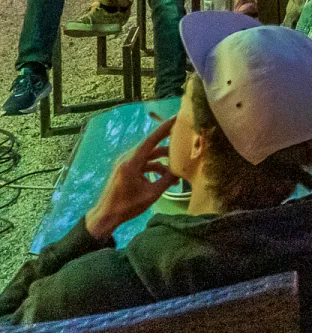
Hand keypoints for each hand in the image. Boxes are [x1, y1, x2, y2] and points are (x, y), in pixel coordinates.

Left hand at [85, 115, 174, 240]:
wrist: (106, 215)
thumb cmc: (127, 206)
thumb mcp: (152, 194)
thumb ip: (167, 180)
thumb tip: (182, 170)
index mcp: (131, 162)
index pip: (151, 139)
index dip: (165, 128)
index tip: (177, 117)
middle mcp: (127, 158)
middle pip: (151, 145)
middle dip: (168, 142)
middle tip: (184, 136)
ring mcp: (125, 163)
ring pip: (149, 155)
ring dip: (163, 160)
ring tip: (177, 169)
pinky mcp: (126, 169)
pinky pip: (143, 162)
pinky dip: (155, 167)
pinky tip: (165, 177)